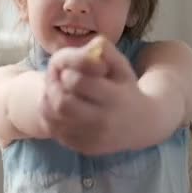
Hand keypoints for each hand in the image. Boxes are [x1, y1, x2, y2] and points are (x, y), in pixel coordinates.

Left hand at [40, 36, 146, 154]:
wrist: (141, 126)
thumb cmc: (127, 90)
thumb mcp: (123, 67)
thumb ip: (107, 52)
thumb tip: (91, 43)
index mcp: (114, 97)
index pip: (77, 82)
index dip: (68, 72)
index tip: (70, 71)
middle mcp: (103, 121)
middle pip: (62, 103)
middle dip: (55, 88)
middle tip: (58, 81)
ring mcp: (92, 138)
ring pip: (54, 119)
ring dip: (49, 101)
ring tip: (56, 92)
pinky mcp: (83, 148)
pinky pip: (56, 132)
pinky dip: (51, 117)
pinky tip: (59, 108)